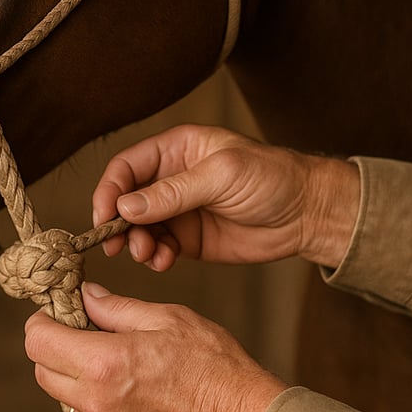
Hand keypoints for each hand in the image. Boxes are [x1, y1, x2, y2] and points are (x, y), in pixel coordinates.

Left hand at [25, 282, 287, 411]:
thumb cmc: (213, 366)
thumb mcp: (166, 318)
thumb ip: (116, 307)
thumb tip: (86, 295)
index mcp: (105, 363)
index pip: (38, 340)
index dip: (43, 319)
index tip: (59, 309)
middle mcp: (96, 401)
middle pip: (42, 369)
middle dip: (54, 344)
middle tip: (83, 327)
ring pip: (61, 395)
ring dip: (71, 371)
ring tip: (107, 354)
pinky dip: (89, 395)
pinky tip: (122, 380)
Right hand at [93, 125, 358, 270]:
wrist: (308, 213)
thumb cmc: (271, 178)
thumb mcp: (221, 176)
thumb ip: (173, 192)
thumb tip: (126, 207)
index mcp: (176, 149)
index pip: (127, 167)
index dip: (109, 191)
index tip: (103, 216)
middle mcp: (171, 178)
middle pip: (126, 200)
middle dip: (118, 223)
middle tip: (117, 245)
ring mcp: (179, 211)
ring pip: (138, 228)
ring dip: (136, 243)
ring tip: (147, 255)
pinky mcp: (189, 239)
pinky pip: (159, 248)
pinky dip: (155, 257)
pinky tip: (164, 262)